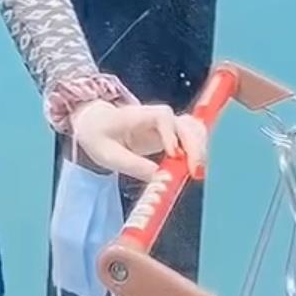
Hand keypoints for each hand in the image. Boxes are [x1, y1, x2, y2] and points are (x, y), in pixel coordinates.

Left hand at [69, 100, 207, 183]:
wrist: (95, 123)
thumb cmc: (98, 135)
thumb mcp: (108, 154)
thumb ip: (133, 165)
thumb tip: (159, 179)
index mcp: (137, 116)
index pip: (162, 116)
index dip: (171, 134)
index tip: (173, 154)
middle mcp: (156, 117)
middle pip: (184, 123)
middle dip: (194, 146)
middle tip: (195, 172)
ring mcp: (166, 124)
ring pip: (193, 128)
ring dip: (200, 148)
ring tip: (197, 172)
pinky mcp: (171, 134)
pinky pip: (191, 137)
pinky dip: (198, 149)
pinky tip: (195, 167)